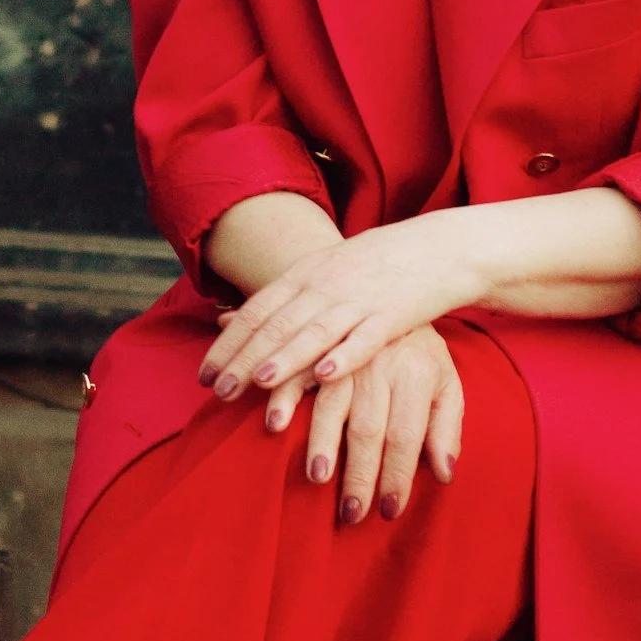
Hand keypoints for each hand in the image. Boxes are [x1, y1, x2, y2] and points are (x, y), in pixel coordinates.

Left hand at [199, 213, 480, 400]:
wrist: (437, 248)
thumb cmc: (374, 266)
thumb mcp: (322, 273)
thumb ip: (280, 299)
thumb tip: (226, 320)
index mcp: (305, 274)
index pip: (256, 311)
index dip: (227, 343)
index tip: (204, 375)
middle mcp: (325, 285)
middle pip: (278, 325)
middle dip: (245, 359)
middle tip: (219, 391)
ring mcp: (359, 298)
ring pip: (314, 331)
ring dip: (286, 358)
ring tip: (260, 382)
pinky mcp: (393, 314)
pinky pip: (365, 338)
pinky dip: (345, 356)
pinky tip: (327, 375)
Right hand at [259, 325, 463, 520]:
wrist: (393, 288)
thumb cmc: (420, 351)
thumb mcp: (446, 381)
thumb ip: (447, 427)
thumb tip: (445, 474)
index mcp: (417, 372)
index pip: (407, 434)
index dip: (397, 474)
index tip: (389, 511)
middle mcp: (381, 364)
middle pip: (368, 428)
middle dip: (359, 474)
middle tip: (351, 513)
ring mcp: (346, 353)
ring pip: (331, 404)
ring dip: (322, 444)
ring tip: (316, 478)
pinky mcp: (317, 345)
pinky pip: (297, 375)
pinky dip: (284, 400)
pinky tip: (276, 426)